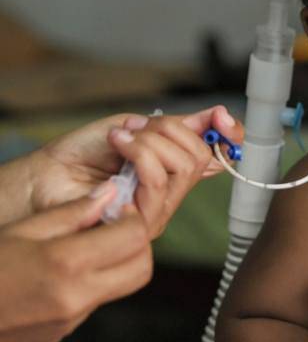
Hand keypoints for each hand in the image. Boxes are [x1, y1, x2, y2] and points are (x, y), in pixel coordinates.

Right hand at [0, 188, 151, 341]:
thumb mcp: (21, 230)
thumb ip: (71, 213)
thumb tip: (111, 192)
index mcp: (65, 263)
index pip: (133, 236)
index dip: (130, 218)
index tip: (116, 209)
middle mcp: (75, 296)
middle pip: (142, 266)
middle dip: (135, 243)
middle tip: (113, 227)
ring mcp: (70, 320)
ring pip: (122, 286)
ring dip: (118, 264)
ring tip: (87, 247)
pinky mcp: (62, 333)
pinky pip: (95, 303)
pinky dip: (92, 284)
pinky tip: (63, 273)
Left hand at [29, 106, 243, 236]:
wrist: (44, 176)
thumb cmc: (81, 155)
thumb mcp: (136, 128)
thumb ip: (176, 127)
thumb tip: (215, 118)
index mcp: (173, 169)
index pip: (218, 157)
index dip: (229, 137)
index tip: (221, 118)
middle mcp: (171, 193)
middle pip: (201, 158)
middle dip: (171, 131)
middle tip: (138, 128)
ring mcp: (159, 210)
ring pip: (184, 169)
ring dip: (150, 143)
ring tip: (121, 138)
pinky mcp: (143, 223)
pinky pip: (160, 183)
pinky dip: (139, 153)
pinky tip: (117, 146)